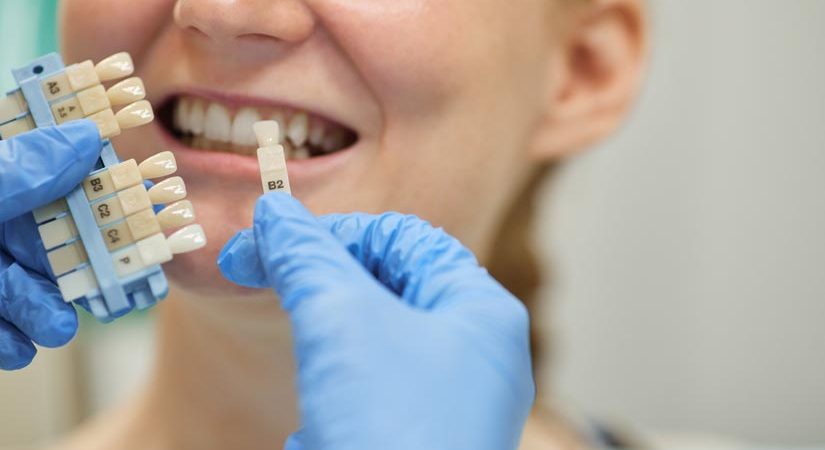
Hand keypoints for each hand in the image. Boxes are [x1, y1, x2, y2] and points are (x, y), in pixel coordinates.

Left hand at [0, 120, 101, 369]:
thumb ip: (21, 169)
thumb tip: (88, 138)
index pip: (51, 173)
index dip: (97, 185)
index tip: (139, 201)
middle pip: (50, 240)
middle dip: (77, 267)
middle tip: (105, 282)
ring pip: (26, 290)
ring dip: (44, 313)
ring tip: (53, 328)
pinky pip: (0, 330)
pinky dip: (9, 342)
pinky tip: (13, 346)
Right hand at [218, 194, 534, 449]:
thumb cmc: (390, 430)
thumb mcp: (341, 322)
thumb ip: (307, 257)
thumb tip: (274, 213)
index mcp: (480, 312)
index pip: (406, 238)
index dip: (336, 231)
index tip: (271, 240)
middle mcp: (474, 355)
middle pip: (391, 282)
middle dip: (322, 273)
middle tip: (258, 268)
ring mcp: (448, 403)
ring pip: (377, 334)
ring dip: (324, 319)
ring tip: (284, 317)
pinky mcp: (416, 439)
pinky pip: (373, 384)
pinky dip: (333, 371)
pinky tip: (310, 391)